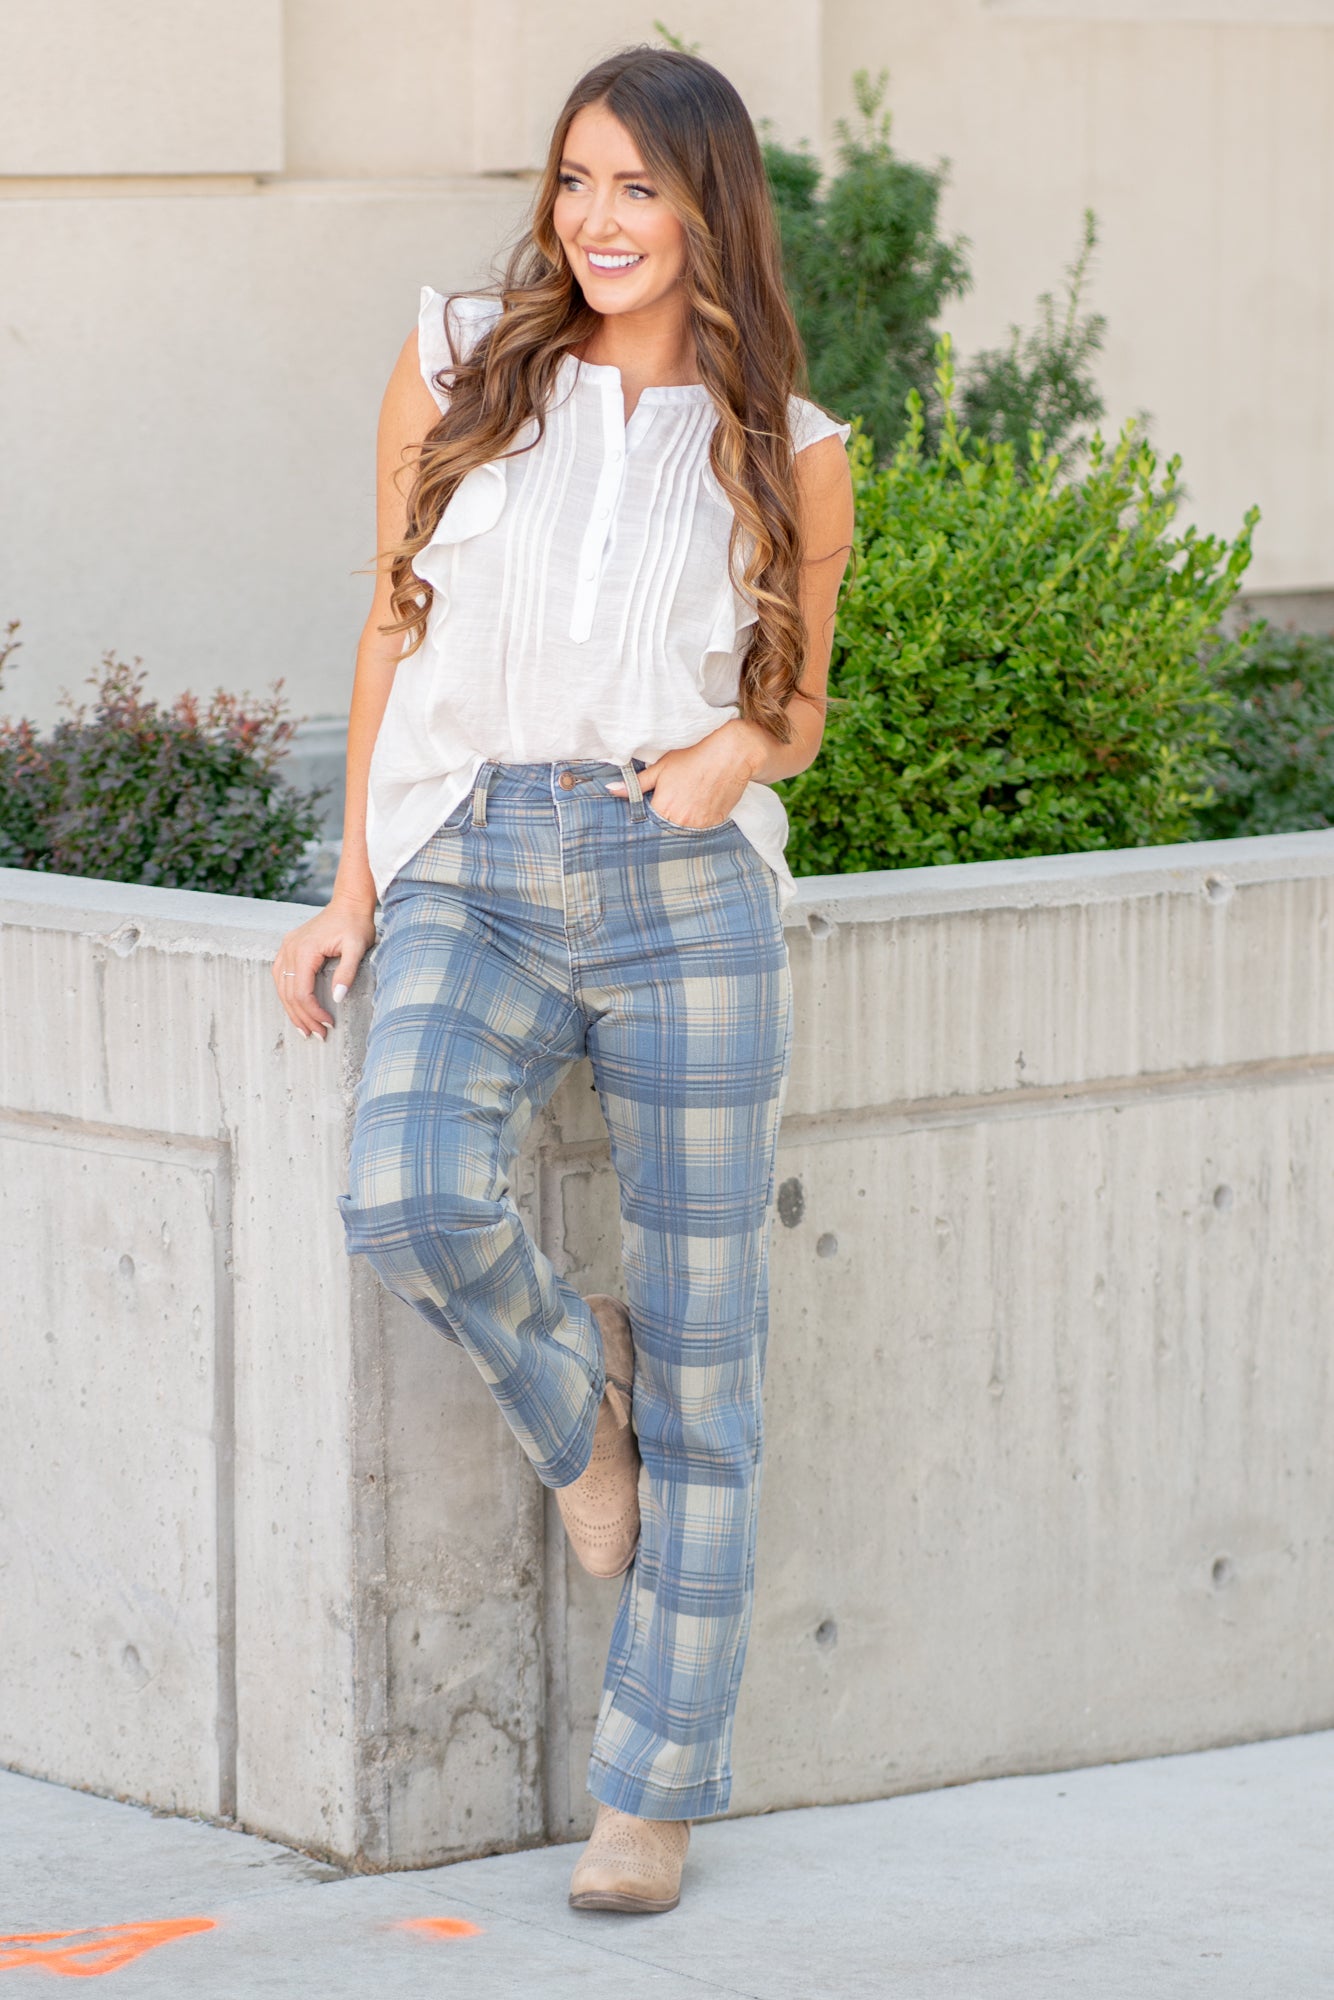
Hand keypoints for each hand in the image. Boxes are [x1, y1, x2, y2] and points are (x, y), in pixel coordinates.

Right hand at [271, 895, 376, 1040]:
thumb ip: (347, 972)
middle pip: (289, 993)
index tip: (329, 1024)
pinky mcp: (289, 947)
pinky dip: (286, 994)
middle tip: (318, 1035)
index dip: (313, 1013)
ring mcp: (286, 947)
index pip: (302, 992)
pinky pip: (280, 976)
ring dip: (292, 1010)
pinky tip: (295, 1007)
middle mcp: (290, 949)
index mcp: (305, 951)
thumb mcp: (358, 947)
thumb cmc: (355, 924)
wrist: (348, 903)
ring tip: (305, 1029)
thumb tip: (337, 999)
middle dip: (303, 1017)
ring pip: (281, 987)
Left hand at [609, 721, 764, 827]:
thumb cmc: (693, 755)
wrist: (732, 752)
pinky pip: (701, 828)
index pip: (646, 823)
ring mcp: (700, 825)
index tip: (651, 808)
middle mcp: (680, 821)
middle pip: (664, 829)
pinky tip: (700, 802)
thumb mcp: (661, 767)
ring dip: (681, 821)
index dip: (648, 815)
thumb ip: (636, 784)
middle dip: (663, 820)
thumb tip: (611, 790)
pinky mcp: (716, 823)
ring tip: (687, 800)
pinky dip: (698, 819)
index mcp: (662, 808)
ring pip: (683, 830)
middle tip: (672, 801)